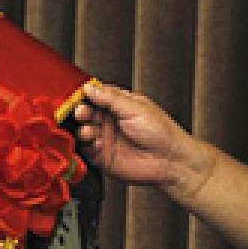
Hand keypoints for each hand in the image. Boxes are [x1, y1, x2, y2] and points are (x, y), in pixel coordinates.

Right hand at [74, 82, 208, 201]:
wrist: (170, 160)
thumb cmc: (161, 132)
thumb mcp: (135, 108)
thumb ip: (110, 99)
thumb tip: (89, 88)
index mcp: (119, 105)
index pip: (95, 96)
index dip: (84, 95)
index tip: (77, 96)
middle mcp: (110, 121)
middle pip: (86, 113)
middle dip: (81, 112)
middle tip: (81, 113)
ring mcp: (106, 139)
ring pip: (83, 131)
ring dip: (83, 130)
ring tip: (89, 131)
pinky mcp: (103, 157)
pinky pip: (87, 150)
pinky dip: (87, 146)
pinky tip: (97, 144)